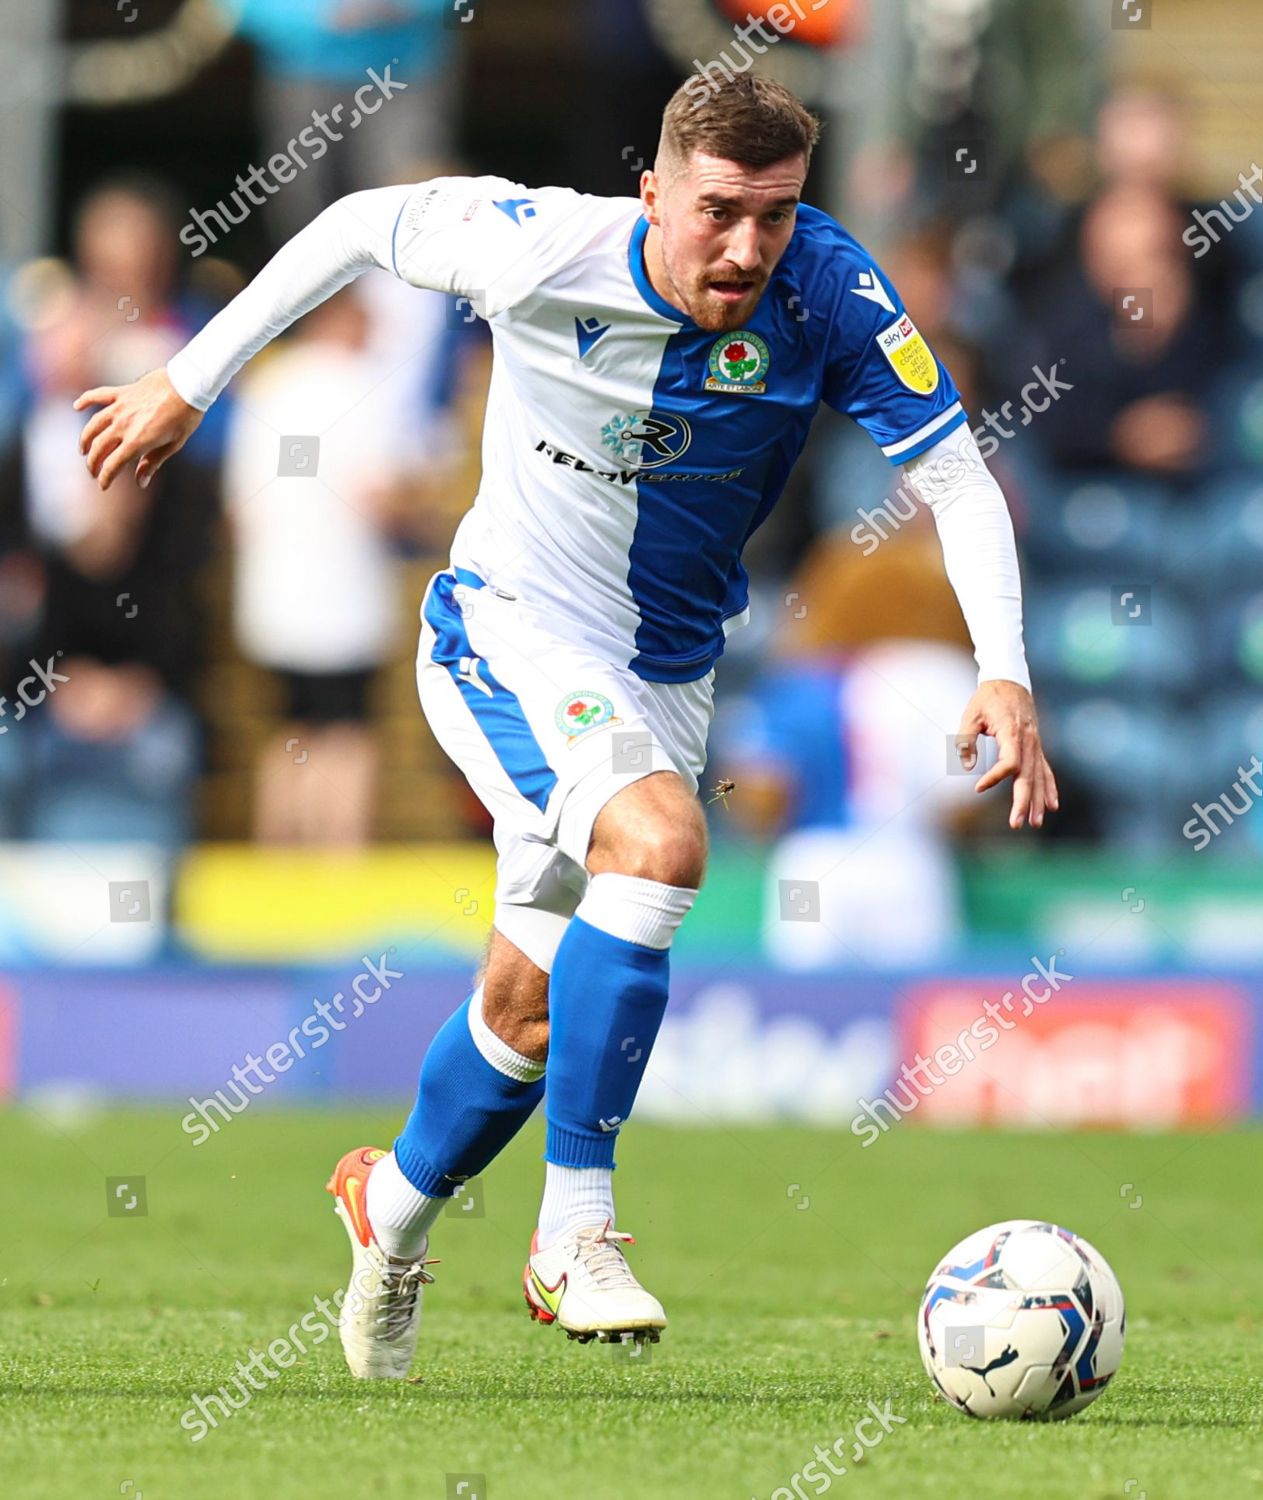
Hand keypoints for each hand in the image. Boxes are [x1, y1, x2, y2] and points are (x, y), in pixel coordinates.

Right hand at [75, 367, 202, 490]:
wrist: (188, 384)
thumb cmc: (185, 417)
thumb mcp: (173, 445)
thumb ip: (153, 462)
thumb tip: (141, 482)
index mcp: (137, 441)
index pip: (113, 464)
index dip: (105, 477)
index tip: (103, 486)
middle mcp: (123, 425)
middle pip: (99, 447)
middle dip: (93, 463)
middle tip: (93, 471)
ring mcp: (120, 407)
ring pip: (94, 425)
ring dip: (85, 439)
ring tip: (83, 449)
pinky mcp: (122, 392)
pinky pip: (98, 396)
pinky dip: (85, 400)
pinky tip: (76, 406)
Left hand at [955, 679, 1057, 829]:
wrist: (1009, 680)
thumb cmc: (987, 697)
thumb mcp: (970, 714)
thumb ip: (966, 739)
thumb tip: (965, 765)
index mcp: (1012, 731)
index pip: (1009, 762)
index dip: (995, 777)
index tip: (978, 788)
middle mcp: (1029, 740)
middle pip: (1028, 775)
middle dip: (1023, 801)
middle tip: (1016, 824)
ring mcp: (1035, 744)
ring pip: (1039, 776)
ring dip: (1037, 800)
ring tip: (1035, 823)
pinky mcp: (1036, 746)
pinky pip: (1045, 770)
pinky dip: (1048, 788)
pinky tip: (1051, 806)